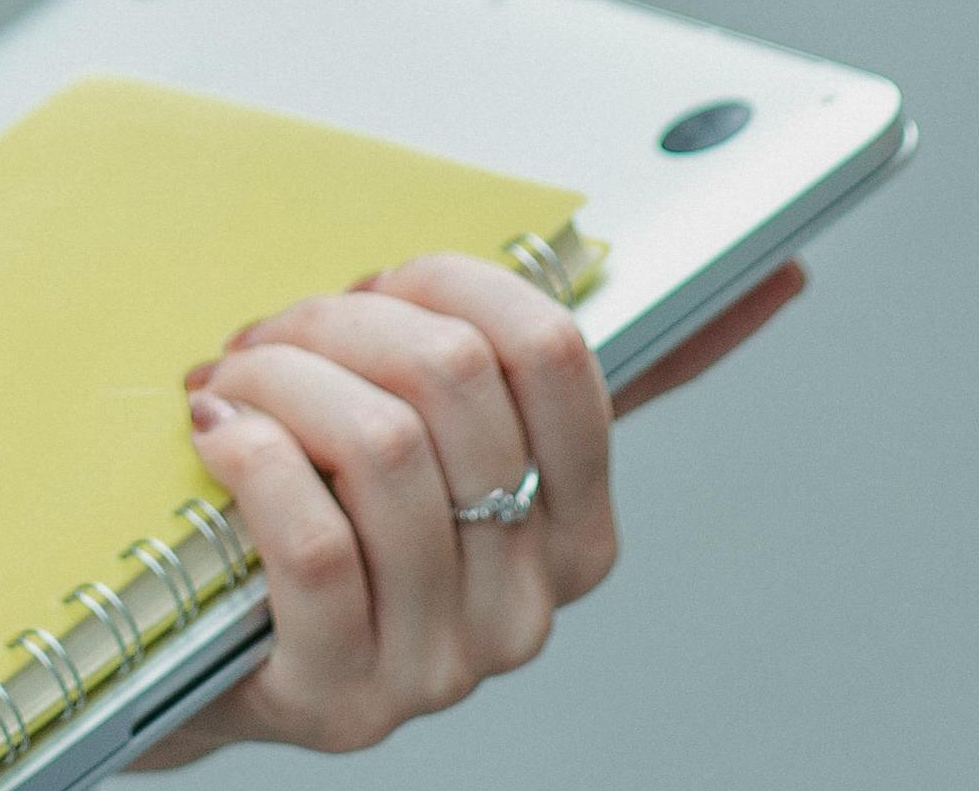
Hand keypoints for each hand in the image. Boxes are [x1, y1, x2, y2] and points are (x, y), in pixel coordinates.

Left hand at [119, 248, 769, 761]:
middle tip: (279, 335)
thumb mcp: (463, 442)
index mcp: (577, 534)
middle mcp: (526, 610)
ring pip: (382, 450)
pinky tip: (219, 434)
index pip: (556, 353)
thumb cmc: (333, 516)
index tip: (387, 285)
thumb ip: (586, 375)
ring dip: (279, 380)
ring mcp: (440, 668)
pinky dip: (249, 457)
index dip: (453, 284)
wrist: (203, 659)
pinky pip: (312, 541)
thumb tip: (775, 277)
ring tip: (232, 383)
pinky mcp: (343, 701)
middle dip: (342, 324)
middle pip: (452, 382)